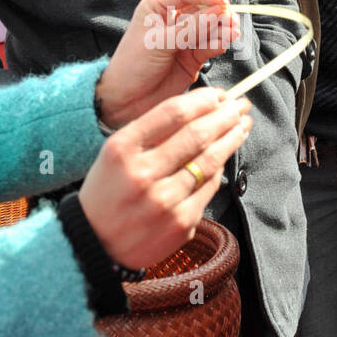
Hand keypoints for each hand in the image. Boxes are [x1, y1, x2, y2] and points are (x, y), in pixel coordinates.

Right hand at [78, 86, 251, 268]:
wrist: (95, 242)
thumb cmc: (109, 190)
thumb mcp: (114, 153)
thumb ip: (150, 131)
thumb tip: (199, 108)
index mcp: (122, 148)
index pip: (173, 113)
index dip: (203, 100)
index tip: (218, 94)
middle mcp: (142, 173)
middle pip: (196, 135)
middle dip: (224, 116)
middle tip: (238, 105)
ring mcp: (163, 201)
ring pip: (209, 161)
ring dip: (231, 138)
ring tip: (241, 126)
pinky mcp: (181, 222)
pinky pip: (209, 187)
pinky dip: (219, 167)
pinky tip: (226, 155)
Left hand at [95, 0, 239, 130]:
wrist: (126, 99)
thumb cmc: (133, 64)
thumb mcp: (159, 42)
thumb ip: (189, 28)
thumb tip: (217, 11)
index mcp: (158, 8)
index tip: (222, 2)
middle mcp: (173, 21)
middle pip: (203, 10)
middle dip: (218, 14)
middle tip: (230, 20)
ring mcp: (185, 40)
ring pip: (210, 29)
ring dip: (222, 30)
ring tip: (231, 33)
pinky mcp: (194, 58)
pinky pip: (210, 46)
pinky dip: (218, 44)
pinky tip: (223, 44)